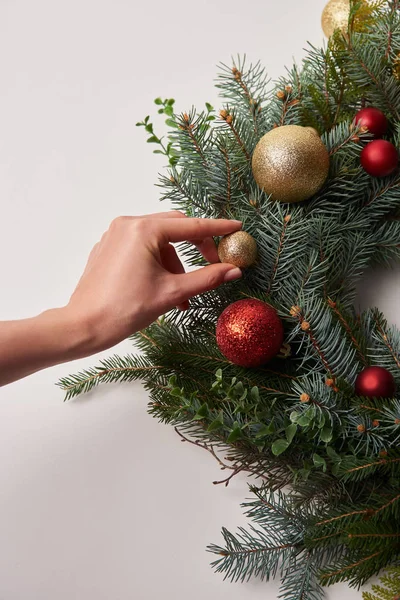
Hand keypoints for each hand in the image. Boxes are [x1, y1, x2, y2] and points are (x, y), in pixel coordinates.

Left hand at [65, 211, 242, 352]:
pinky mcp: (108, 247)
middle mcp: (127, 224)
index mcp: (143, 230)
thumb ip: (206, 278)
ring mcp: (115, 235)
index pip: (191, 226)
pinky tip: (162, 288)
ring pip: (158, 240)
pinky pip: (141, 246)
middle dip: (196, 247)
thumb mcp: (172, 293)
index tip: (236, 228)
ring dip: (175, 263)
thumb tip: (234, 270)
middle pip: (175, 227)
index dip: (217, 229)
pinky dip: (157, 263)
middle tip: (214, 265)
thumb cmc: (125, 309)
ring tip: (182, 295)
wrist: (84, 326)